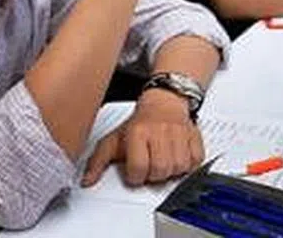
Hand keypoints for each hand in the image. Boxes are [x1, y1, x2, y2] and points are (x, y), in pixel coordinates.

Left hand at [81, 89, 203, 186]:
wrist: (164, 102)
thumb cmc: (138, 124)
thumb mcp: (113, 139)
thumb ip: (97, 162)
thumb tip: (86, 180)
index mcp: (137, 133)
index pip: (138, 169)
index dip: (135, 176)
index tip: (134, 171)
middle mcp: (159, 132)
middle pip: (160, 170)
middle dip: (154, 175)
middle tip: (150, 167)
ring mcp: (179, 133)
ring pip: (179, 167)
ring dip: (171, 171)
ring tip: (164, 163)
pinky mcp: (194, 135)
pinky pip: (195, 160)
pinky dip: (188, 164)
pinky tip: (178, 158)